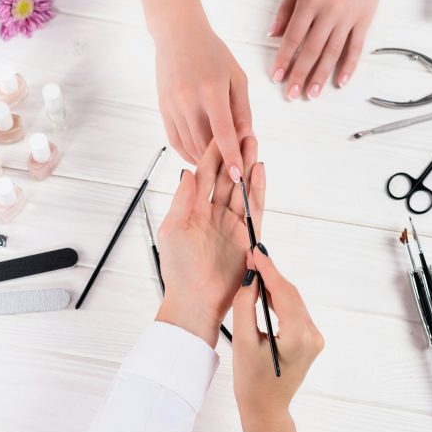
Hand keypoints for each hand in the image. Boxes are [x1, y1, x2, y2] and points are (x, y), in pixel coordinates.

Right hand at [155, 21, 250, 177]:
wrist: (177, 35)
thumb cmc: (212, 53)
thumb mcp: (237, 77)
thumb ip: (242, 109)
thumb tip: (247, 138)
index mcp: (211, 91)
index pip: (223, 133)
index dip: (231, 156)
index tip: (238, 175)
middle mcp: (189, 100)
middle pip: (204, 144)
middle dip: (219, 163)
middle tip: (233, 173)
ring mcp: (172, 106)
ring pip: (189, 146)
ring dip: (204, 160)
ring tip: (219, 166)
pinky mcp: (163, 108)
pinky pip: (175, 140)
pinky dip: (188, 153)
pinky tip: (200, 156)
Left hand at [155, 137, 264, 347]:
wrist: (196, 301)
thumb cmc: (179, 270)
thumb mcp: (172, 230)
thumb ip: (182, 201)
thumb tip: (188, 172)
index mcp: (194, 209)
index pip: (205, 175)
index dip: (212, 154)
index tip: (219, 132)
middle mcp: (214, 213)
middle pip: (227, 177)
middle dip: (234, 153)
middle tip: (243, 130)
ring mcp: (232, 223)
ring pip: (242, 188)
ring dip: (248, 165)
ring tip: (253, 143)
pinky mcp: (247, 235)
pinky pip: (254, 208)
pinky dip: (257, 189)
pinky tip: (259, 170)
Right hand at [232, 247, 323, 431]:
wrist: (266, 410)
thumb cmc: (251, 382)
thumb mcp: (242, 342)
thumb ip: (246, 306)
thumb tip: (251, 278)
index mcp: (299, 337)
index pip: (284, 293)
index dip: (268, 269)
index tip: (255, 251)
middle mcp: (313, 335)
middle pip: (291, 295)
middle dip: (271, 275)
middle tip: (251, 257)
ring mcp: (315, 338)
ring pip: (293, 302)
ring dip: (275, 287)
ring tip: (254, 271)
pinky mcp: (311, 340)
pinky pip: (295, 313)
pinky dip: (280, 301)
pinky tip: (266, 292)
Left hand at [268, 0, 385, 99]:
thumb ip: (285, 9)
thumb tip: (272, 35)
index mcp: (309, 1)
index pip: (293, 37)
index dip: (284, 59)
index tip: (277, 76)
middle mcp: (329, 11)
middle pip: (312, 50)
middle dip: (300, 74)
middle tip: (292, 94)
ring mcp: (348, 17)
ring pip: (333, 52)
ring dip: (321, 76)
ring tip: (312, 93)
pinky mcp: (364, 20)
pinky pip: (356, 47)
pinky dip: (349, 66)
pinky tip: (341, 82)